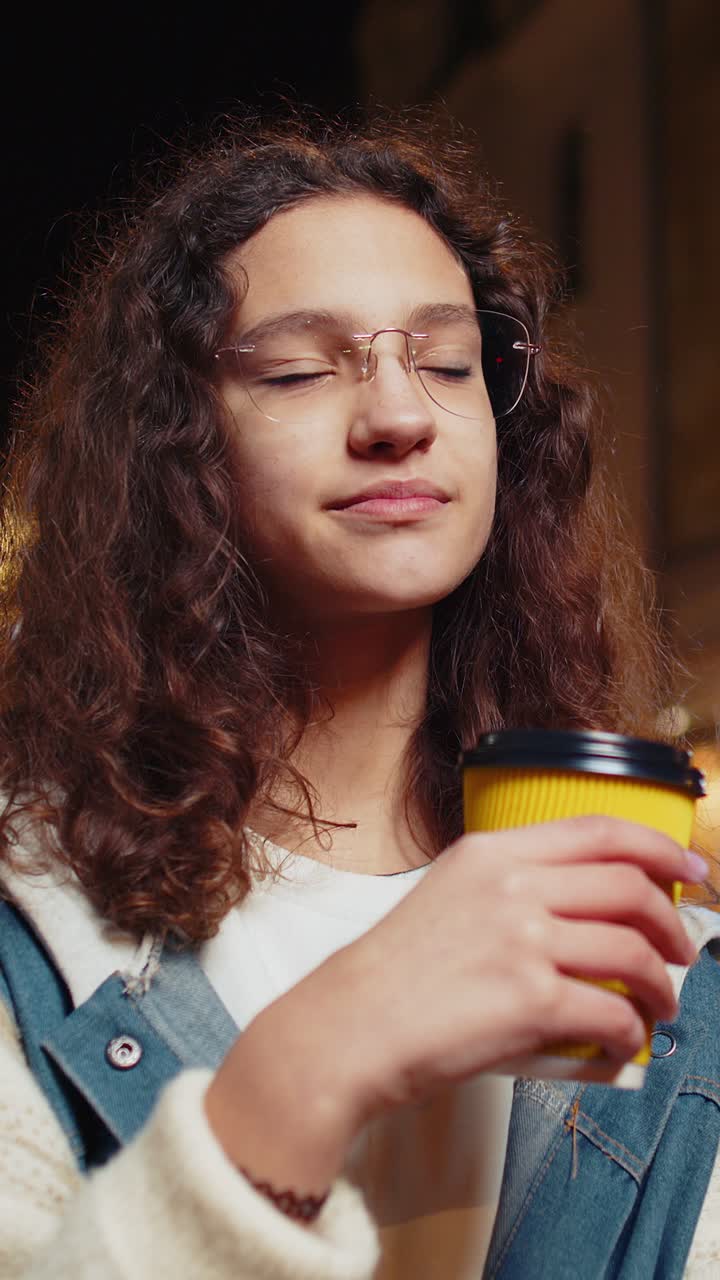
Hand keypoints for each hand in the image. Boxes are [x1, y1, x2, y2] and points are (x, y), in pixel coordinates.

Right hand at [206, 816, 700, 1194]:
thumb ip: (514, 889)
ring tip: (659, 1008)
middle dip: (673, 923)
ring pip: (633, 952)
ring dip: (662, 987)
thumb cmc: (395, 972)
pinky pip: (613, 1013)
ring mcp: (522, 939)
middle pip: (630, 886)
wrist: (349, 1026)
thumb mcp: (449, 896)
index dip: (661, 847)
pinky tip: (620, 1045)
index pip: (600, 829)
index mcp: (492, 852)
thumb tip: (591, 912)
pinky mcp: (530, 999)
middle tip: (682, 950)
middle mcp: (512, 885)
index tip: (693, 869)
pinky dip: (630, 1034)